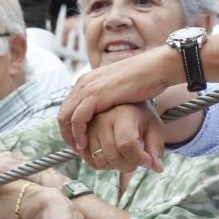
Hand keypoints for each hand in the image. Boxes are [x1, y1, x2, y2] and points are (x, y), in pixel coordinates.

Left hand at [59, 48, 181, 153]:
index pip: (69, 107)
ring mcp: (87, 88)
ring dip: (70, 136)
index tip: (79, 140)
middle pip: (63, 113)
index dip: (70, 126)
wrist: (155, 69)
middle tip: (76, 148)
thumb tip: (109, 109)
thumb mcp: (120, 87)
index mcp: (87, 80)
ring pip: (66, 117)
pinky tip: (85, 144)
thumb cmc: (145, 79)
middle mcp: (83, 83)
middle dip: (67, 133)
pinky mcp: (94, 96)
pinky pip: (77, 119)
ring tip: (79, 149)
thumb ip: (108, 96)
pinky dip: (78, 134)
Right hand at [80, 104, 166, 175]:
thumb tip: (158, 169)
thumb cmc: (140, 117)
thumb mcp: (154, 127)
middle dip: (129, 165)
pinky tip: (114, 156)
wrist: (122, 105)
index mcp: (124, 114)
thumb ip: (156, 147)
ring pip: (101, 161)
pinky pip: (91, 161)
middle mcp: (102, 120)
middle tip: (138, 161)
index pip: (127, 144)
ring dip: (116, 167)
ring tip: (126, 157)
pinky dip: (104, 165)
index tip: (148, 161)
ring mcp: (88, 129)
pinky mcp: (81, 138)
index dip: (139, 158)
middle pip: (114, 156)